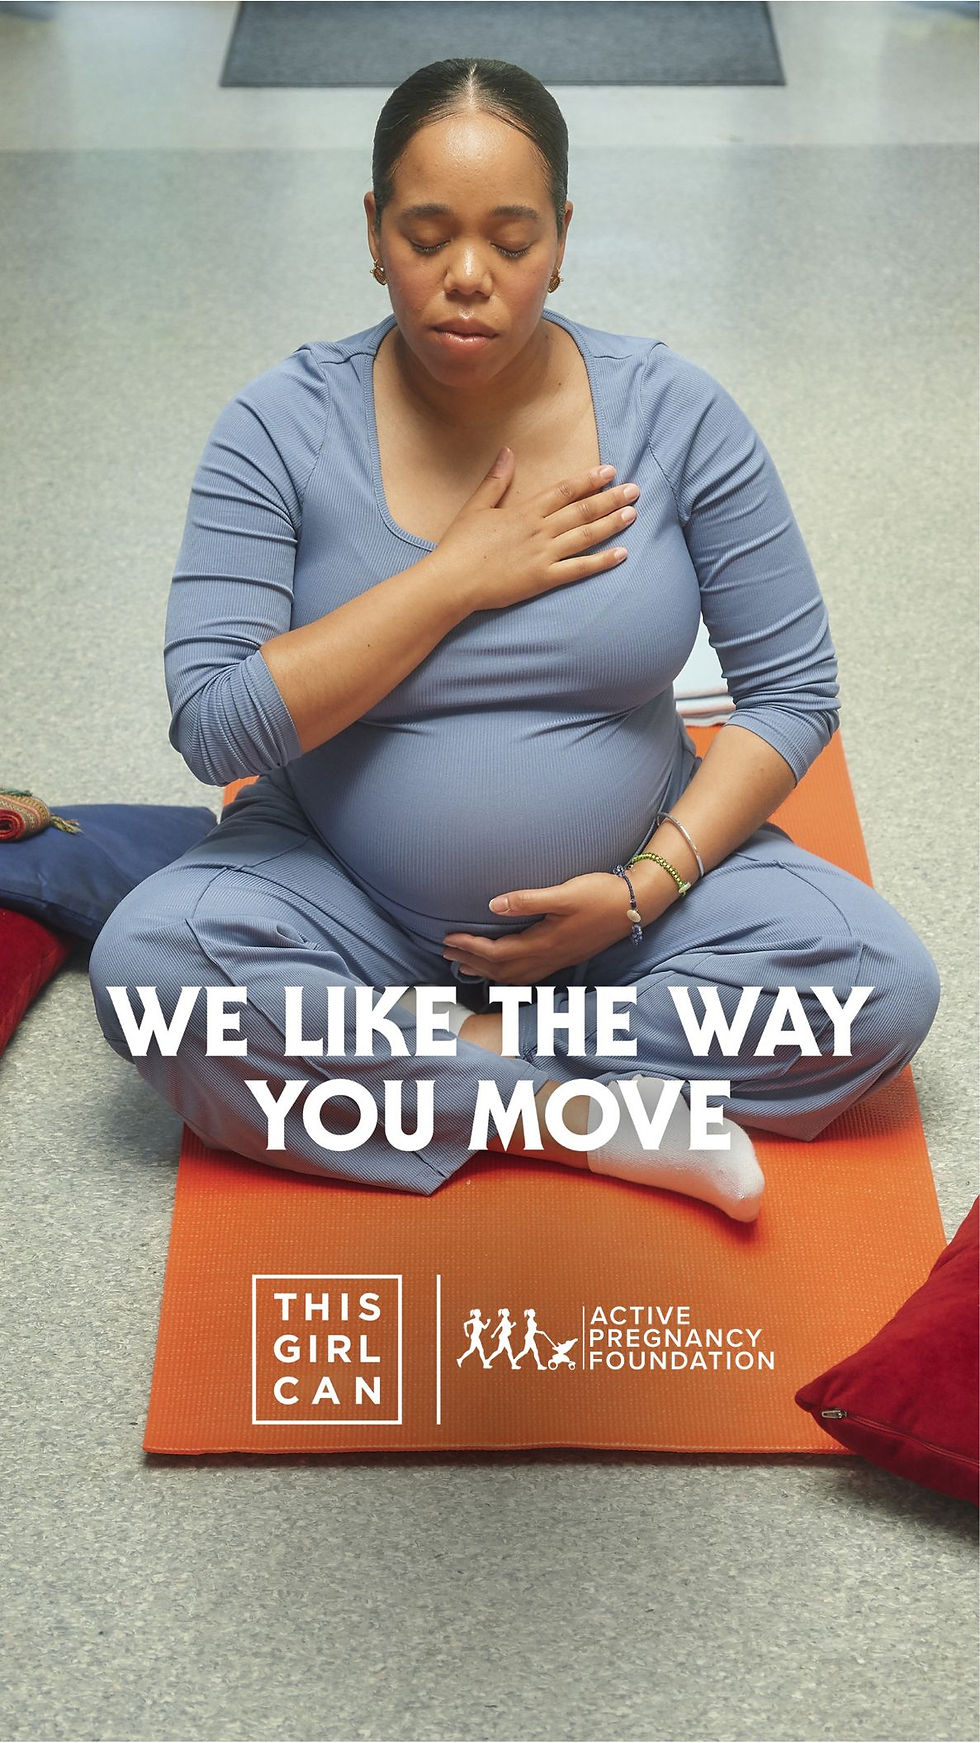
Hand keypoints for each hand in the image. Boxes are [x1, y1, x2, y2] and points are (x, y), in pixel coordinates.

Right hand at [427, 448, 639, 613]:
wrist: (453, 580)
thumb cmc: (460, 545)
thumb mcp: (476, 506)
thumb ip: (496, 480)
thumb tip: (508, 451)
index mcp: (525, 511)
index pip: (565, 490)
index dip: (589, 480)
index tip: (610, 471)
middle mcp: (540, 529)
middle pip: (582, 509)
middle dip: (611, 498)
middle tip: (635, 490)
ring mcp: (544, 554)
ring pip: (586, 535)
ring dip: (612, 523)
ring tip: (633, 514)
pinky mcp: (543, 578)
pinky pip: (579, 568)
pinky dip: (602, 561)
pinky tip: (622, 554)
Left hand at [442, 873, 637, 984]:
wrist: (635, 906)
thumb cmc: (601, 895)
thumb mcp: (564, 893)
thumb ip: (528, 900)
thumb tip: (493, 906)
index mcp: (543, 943)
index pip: (496, 952)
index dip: (469, 948)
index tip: (448, 940)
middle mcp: (548, 957)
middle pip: (500, 969)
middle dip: (471, 961)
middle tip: (445, 953)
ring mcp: (557, 960)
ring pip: (513, 976)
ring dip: (486, 971)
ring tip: (464, 965)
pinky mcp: (564, 957)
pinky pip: (527, 975)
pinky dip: (507, 975)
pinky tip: (502, 969)